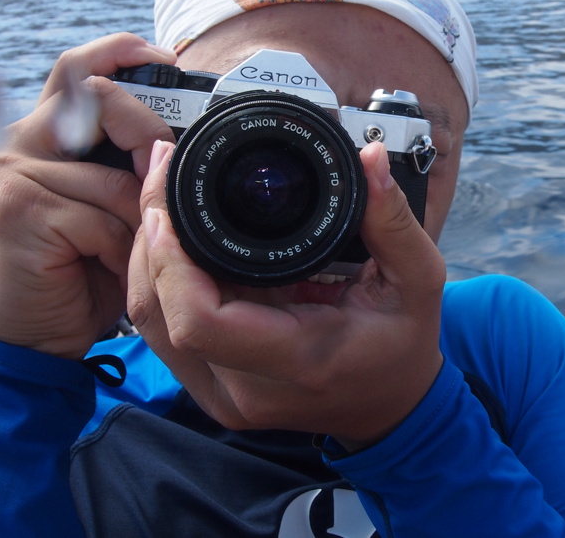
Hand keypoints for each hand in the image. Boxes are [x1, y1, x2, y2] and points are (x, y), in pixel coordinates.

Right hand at [0, 33, 176, 358]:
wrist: (30, 340)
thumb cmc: (77, 275)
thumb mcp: (110, 213)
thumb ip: (129, 171)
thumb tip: (175, 142)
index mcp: (39, 138)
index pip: (80, 71)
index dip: (125, 56)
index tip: (171, 61)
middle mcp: (16, 143)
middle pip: (95, 93)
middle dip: (147, 128)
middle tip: (166, 165)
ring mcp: (10, 172)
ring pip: (118, 176)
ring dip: (139, 223)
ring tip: (122, 254)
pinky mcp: (19, 208)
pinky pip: (104, 217)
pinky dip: (120, 251)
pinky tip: (102, 271)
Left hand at [128, 140, 445, 450]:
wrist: (392, 406)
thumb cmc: (403, 345)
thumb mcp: (417, 280)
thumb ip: (393, 220)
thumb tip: (369, 159)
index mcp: (300, 359)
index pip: (201, 322)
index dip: (171, 260)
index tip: (172, 203)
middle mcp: (248, 390)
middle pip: (161, 316)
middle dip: (150, 241)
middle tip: (163, 176)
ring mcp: (223, 395)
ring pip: (151, 323)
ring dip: (147, 259)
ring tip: (163, 200)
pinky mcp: (211, 388)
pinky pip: (164, 331)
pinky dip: (159, 282)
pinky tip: (172, 241)